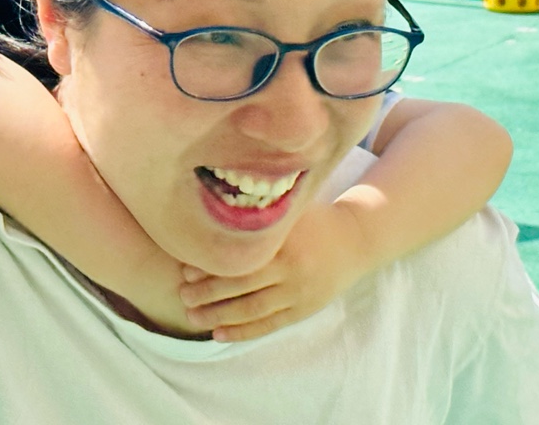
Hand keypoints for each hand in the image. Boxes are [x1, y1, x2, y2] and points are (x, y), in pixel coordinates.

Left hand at [179, 203, 367, 341]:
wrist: (356, 239)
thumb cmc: (315, 219)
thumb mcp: (292, 210)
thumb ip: (263, 212)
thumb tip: (218, 205)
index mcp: (286, 243)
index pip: (243, 260)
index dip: (213, 267)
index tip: (186, 269)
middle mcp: (292, 270)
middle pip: (243, 287)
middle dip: (209, 294)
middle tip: (182, 295)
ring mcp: (298, 294)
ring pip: (253, 310)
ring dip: (220, 316)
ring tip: (192, 317)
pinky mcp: (303, 310)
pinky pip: (269, 325)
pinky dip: (243, 332)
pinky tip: (219, 334)